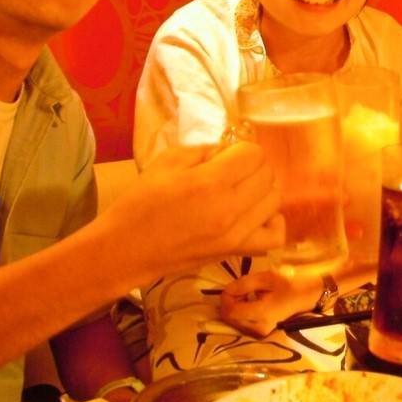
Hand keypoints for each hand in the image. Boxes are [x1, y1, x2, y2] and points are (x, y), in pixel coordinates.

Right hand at [107, 142, 283, 279]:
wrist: (126, 249)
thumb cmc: (141, 202)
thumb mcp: (167, 161)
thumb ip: (204, 150)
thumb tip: (229, 150)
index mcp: (211, 181)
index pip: (254, 153)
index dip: (241, 149)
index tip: (226, 155)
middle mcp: (230, 207)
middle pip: (267, 174)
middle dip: (251, 166)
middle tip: (231, 171)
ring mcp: (237, 233)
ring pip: (275, 199)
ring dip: (261, 190)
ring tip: (241, 191)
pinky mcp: (237, 252)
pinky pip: (275, 236)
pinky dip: (271, 222)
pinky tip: (255, 215)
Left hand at [220, 271, 320, 336]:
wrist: (308, 295)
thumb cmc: (289, 283)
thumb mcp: (266, 278)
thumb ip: (244, 284)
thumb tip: (226, 291)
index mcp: (261, 314)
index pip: (230, 311)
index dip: (225, 297)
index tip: (234, 285)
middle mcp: (258, 328)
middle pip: (229, 318)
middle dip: (230, 301)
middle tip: (242, 288)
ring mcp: (260, 333)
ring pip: (234, 321)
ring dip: (235, 306)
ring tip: (248, 294)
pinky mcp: (261, 333)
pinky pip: (242, 323)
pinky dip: (241, 312)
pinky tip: (252, 302)